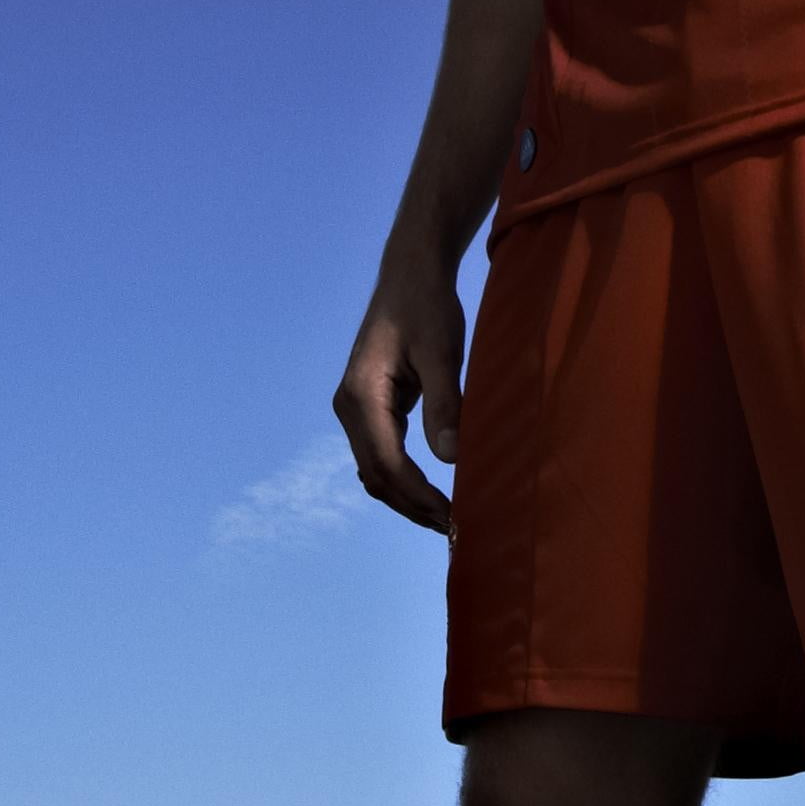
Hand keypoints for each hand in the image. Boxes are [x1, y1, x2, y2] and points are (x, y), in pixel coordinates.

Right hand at [337, 263, 467, 530]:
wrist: (409, 274)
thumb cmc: (428, 306)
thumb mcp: (443, 353)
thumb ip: (445, 405)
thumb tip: (451, 459)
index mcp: (361, 396)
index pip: (389, 463)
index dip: (421, 496)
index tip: (454, 518)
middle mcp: (348, 407)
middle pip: (377, 475)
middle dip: (414, 506)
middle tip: (456, 530)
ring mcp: (354, 409)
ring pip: (375, 470)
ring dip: (407, 498)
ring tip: (447, 520)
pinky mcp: (367, 408)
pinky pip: (381, 455)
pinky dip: (403, 479)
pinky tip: (432, 493)